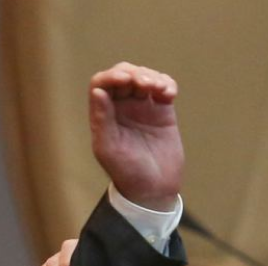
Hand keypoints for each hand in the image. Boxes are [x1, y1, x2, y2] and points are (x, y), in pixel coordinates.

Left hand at [89, 62, 183, 207]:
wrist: (154, 189)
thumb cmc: (127, 173)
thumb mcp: (109, 149)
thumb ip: (102, 120)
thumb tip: (97, 90)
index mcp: (105, 114)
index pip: (102, 83)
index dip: (112, 76)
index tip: (124, 80)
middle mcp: (121, 107)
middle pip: (124, 74)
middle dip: (134, 73)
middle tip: (144, 85)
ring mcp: (142, 106)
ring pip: (145, 76)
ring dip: (152, 77)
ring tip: (158, 90)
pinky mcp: (162, 109)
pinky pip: (164, 87)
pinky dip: (167, 84)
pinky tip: (169, 94)